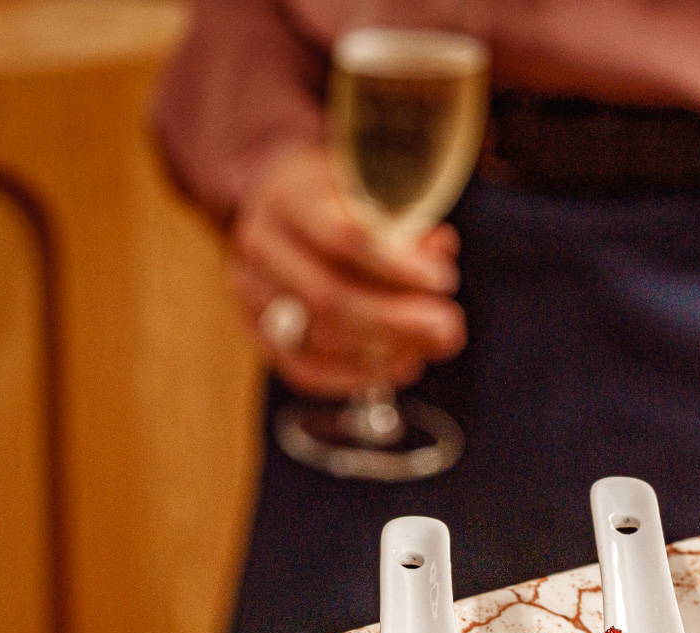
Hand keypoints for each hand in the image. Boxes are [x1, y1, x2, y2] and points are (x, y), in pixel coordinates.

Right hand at [230, 143, 465, 396]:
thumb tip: (440, 251)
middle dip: (397, 319)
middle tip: (448, 328)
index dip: (397, 266)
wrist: (285, 208)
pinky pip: (305, 369)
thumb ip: (408, 221)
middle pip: (328, 296)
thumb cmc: (342, 199)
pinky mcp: (257, 331)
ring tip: (430, 346)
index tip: (442, 280)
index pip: (342, 236)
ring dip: (385, 352)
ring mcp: (251, 292)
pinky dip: (358, 376)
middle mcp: (260, 244)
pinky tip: (400, 367)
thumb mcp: (374, 190)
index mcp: (290, 196)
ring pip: (317, 337)